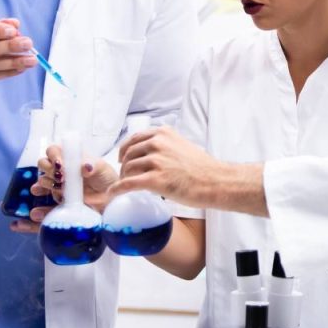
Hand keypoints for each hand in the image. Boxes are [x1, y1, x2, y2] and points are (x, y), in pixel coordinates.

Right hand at [10, 145, 118, 234]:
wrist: (113, 203)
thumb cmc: (108, 181)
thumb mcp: (104, 171)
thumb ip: (94, 167)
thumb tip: (85, 167)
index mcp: (69, 161)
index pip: (54, 152)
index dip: (54, 155)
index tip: (60, 164)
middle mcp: (60, 175)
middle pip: (44, 167)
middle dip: (48, 171)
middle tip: (58, 178)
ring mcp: (57, 191)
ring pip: (41, 187)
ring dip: (40, 188)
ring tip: (44, 191)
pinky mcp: (58, 209)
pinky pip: (41, 213)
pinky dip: (31, 219)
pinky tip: (24, 221)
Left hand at [110, 126, 264, 214]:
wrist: (214, 181)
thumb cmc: (203, 168)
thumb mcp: (182, 145)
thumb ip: (166, 145)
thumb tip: (153, 154)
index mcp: (164, 133)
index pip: (135, 138)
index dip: (125, 149)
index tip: (122, 157)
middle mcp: (158, 143)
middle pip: (129, 153)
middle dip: (123, 166)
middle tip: (124, 175)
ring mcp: (156, 161)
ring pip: (128, 168)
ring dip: (123, 178)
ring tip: (125, 186)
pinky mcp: (155, 179)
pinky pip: (128, 183)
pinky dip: (117, 189)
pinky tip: (112, 194)